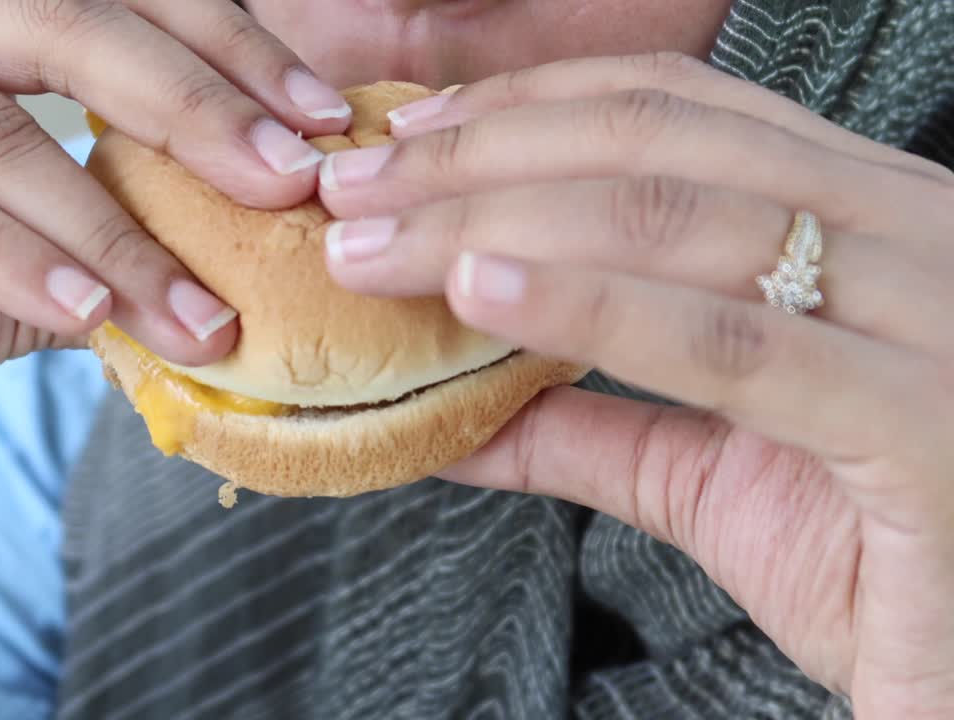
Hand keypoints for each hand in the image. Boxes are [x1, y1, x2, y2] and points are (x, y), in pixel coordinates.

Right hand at [0, 0, 345, 447]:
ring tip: (198, 314)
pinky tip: (87, 314)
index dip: (232, 49)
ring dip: (112, 231)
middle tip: (290, 180)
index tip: (321, 122)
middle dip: (194, 107)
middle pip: (68, 23)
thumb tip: (265, 249)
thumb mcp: (39, 252)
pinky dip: (10, 259)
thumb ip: (127, 230)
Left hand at [318, 53, 953, 717]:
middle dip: (478, 160)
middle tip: (353, 190)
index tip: (406, 143)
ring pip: (678, 220)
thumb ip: (592, 424)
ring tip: (377, 242)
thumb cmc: (886, 559)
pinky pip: (732, 342)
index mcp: (867, 220)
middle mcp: (911, 235)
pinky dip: (592, 306)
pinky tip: (483, 290)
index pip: (674, 113)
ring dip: (494, 219)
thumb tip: (450, 410)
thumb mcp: (717, 473)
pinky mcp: (923, 424)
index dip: (522, 113)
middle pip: (654, 146)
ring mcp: (929, 318)